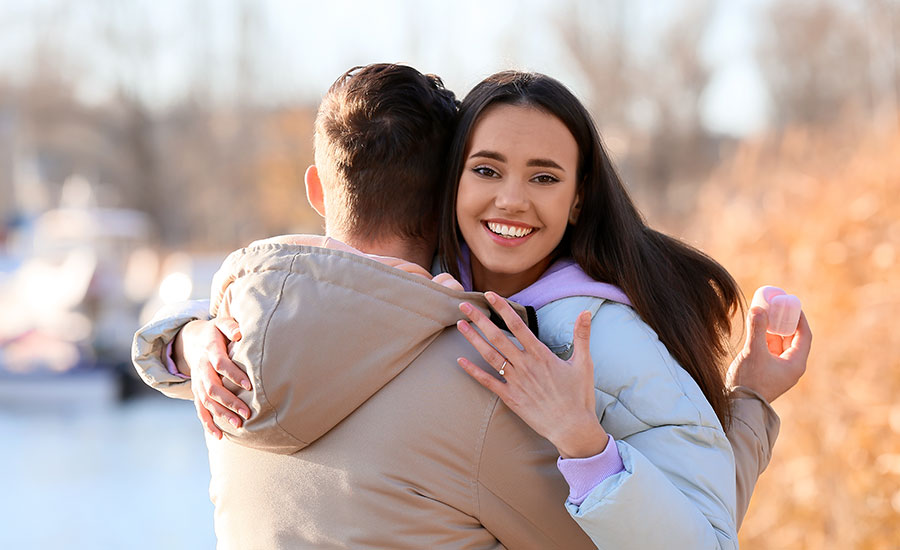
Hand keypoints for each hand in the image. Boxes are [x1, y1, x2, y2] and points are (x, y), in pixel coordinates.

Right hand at [175, 318, 251, 438]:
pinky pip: (200, 409)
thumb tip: (239, 333)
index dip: (234, 375)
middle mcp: (201, 368)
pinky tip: (218, 436)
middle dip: (229, 401)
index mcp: (209, 350)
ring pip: (206, 401)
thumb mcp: (221, 323)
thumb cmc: (216, 332)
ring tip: (238, 425)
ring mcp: (197, 382)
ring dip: (221, 414)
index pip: (220, 364)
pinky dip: (208, 423)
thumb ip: (230, 326)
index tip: (250, 386)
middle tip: (247, 412)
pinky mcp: (196, 392)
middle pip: (212, 387)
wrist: (192, 340)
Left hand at [455, 292, 607, 458]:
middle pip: (498, 336)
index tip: (490, 295)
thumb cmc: (579, 396)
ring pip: (490, 355)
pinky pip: (488, 382)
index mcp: (541, 354)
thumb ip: (582, 335)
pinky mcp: (510, 398)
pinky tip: (459, 361)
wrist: (572, 428)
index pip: (518, 325)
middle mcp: (525, 365)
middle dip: (480, 319)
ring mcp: (516, 381)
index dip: (502, 308)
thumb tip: (586, 312)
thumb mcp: (584, 363)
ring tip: (460, 325)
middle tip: (464, 304)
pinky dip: (473, 371)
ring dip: (473, 339)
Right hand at [727, 307, 811, 402]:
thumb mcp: (753, 352)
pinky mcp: (767, 370)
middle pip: (792, 338)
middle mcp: (790, 366)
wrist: (739, 406)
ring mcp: (778, 369)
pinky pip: (769, 349)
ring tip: (763, 312)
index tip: (790, 303)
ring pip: (779, 343)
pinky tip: (755, 327)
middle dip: (784, 321)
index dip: (798, 318)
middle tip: (775, 305)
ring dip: (772, 328)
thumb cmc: (750, 382)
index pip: (804, 335)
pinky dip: (764, 337)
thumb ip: (756, 329)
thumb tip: (758, 308)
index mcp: (795, 363)